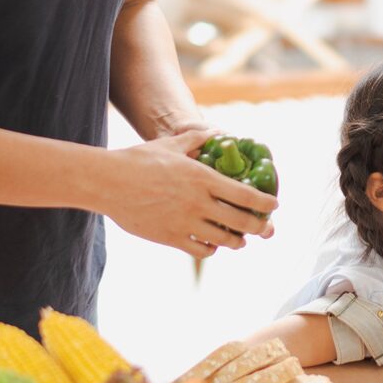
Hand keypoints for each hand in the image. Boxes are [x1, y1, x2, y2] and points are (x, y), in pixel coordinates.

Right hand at [95, 128, 277, 258]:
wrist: (109, 182)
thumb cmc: (139, 160)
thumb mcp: (172, 144)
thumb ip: (197, 139)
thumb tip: (215, 133)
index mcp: (203, 178)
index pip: (245, 195)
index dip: (264, 203)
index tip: (273, 206)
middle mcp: (198, 202)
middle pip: (240, 222)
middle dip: (259, 227)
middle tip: (266, 229)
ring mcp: (185, 222)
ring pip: (223, 239)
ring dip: (237, 241)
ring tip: (241, 240)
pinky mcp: (170, 237)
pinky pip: (200, 249)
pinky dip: (211, 249)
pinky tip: (213, 244)